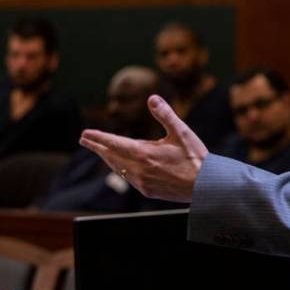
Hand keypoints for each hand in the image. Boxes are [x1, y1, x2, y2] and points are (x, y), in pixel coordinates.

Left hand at [80, 95, 207, 202]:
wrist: (205, 187)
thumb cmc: (195, 158)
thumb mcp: (182, 132)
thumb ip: (165, 114)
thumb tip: (152, 98)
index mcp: (144, 153)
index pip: (114, 143)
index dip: (98, 138)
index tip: (85, 134)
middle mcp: (139, 169)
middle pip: (111, 157)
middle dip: (97, 147)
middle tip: (85, 140)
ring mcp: (142, 182)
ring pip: (118, 169)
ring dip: (108, 159)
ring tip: (101, 151)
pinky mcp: (148, 191)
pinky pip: (128, 178)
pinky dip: (120, 169)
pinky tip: (122, 167)